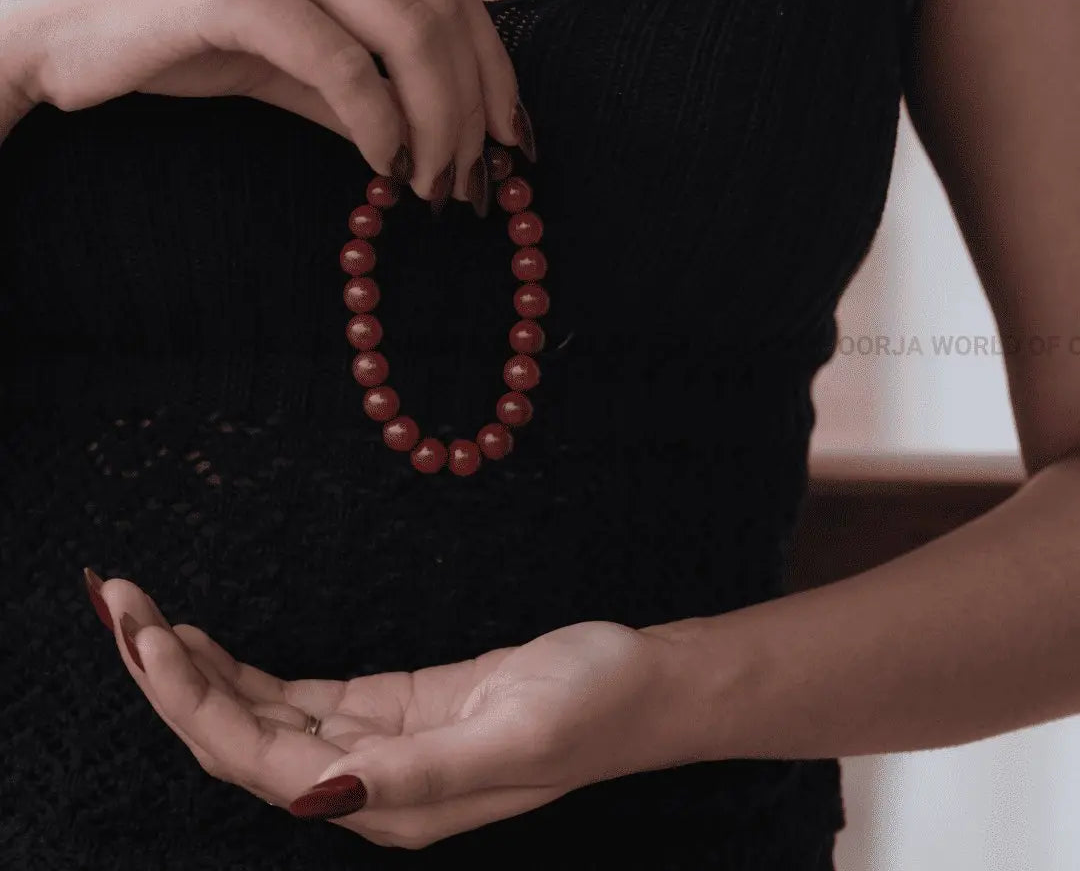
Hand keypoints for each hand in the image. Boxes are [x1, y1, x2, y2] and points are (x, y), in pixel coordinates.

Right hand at [0, 0, 525, 208]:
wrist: (46, 13)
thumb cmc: (173, 21)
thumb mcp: (296, 34)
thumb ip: (378, 63)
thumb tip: (459, 132)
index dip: (493, 66)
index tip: (511, 136)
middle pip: (442, 6)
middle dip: (474, 108)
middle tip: (475, 180)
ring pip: (408, 34)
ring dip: (438, 126)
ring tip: (436, 186)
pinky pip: (345, 66)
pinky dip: (380, 126)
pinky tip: (384, 168)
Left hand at [85, 571, 684, 850]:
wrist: (641, 683)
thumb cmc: (592, 704)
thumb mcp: (513, 733)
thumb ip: (415, 772)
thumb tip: (317, 793)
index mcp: (391, 802)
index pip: (259, 759)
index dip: (193, 702)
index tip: (145, 635)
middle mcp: (371, 784)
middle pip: (241, 740)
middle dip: (172, 678)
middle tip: (117, 604)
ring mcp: (380, 745)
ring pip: (261, 718)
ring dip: (200, 672)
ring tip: (141, 617)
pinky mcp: (394, 707)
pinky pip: (301, 696)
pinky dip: (247, 670)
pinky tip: (210, 644)